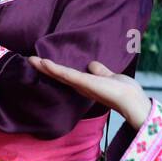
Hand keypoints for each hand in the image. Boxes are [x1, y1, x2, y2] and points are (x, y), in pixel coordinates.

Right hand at [27, 57, 151, 127]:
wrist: (131, 100)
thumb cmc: (124, 91)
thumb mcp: (110, 76)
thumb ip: (100, 71)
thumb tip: (92, 65)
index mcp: (86, 84)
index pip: (67, 75)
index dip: (55, 69)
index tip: (43, 62)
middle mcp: (80, 86)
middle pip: (59, 75)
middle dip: (45, 68)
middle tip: (30, 60)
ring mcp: (80, 84)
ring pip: (59, 74)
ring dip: (45, 67)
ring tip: (31, 60)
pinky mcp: (82, 82)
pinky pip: (65, 74)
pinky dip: (53, 68)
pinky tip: (43, 63)